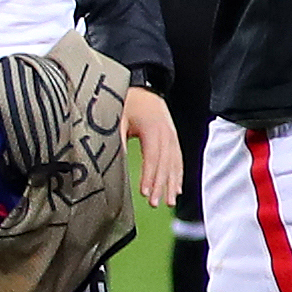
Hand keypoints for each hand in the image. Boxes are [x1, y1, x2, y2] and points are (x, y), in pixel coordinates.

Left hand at [120, 84, 182, 205]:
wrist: (142, 87)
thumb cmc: (128, 101)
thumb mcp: (117, 118)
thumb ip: (117, 140)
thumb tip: (112, 163)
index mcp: (153, 127)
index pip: (153, 157)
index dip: (150, 176)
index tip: (145, 192)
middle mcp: (167, 132)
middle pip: (166, 163)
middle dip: (162, 185)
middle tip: (156, 203)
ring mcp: (172, 135)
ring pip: (175, 163)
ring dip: (172, 183)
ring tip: (169, 201)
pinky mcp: (173, 138)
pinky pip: (178, 159)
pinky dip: (178, 174)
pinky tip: (177, 188)